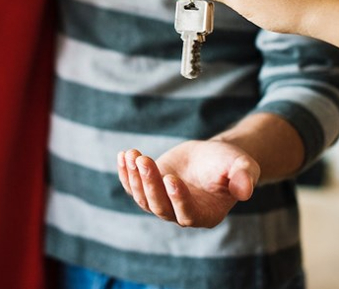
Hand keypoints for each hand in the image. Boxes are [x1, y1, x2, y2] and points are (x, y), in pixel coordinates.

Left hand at [117, 140, 259, 227]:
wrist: (212, 156)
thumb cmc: (230, 163)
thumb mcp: (242, 166)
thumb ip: (244, 177)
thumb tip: (246, 190)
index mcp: (205, 214)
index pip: (187, 214)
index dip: (177, 198)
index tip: (170, 177)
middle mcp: (181, 213)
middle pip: (159, 206)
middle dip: (150, 183)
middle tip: (144, 160)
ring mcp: (163, 202)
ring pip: (143, 197)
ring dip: (134, 177)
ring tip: (132, 154)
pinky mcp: (150, 188)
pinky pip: (133, 186)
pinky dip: (126, 173)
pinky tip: (123, 155)